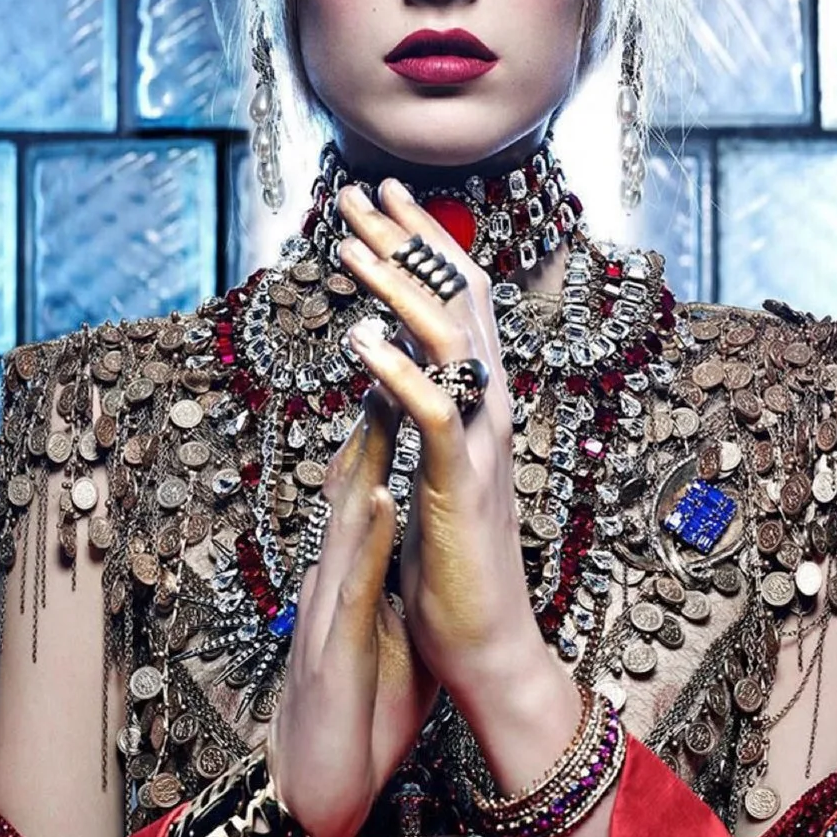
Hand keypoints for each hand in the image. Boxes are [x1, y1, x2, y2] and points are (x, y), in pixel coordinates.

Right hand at [268, 390, 436, 836]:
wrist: (318, 789)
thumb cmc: (361, 713)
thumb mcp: (387, 632)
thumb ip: (397, 580)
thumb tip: (423, 539)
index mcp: (353, 573)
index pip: (369, 486)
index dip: (386, 423)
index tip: (411, 363)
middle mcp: (335, 578)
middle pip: (351, 484)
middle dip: (370, 413)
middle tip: (390, 342)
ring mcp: (329, 609)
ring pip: (346, 521)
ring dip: (363, 458)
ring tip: (384, 392)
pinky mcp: (336, 649)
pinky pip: (355, 587)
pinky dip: (371, 541)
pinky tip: (386, 501)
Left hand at [335, 180, 574, 750]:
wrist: (485, 648)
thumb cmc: (453, 571)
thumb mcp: (429, 477)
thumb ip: (415, 421)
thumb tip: (386, 374)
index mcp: (477, 407)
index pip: (455, 304)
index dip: (422, 247)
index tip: (383, 200)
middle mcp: (487, 413)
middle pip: (457, 302)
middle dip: (409, 240)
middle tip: (363, 189)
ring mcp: (480, 447)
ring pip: (449, 345)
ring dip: (397, 288)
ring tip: (349, 245)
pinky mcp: (460, 488)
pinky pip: (431, 416)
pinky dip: (396, 373)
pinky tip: (356, 340)